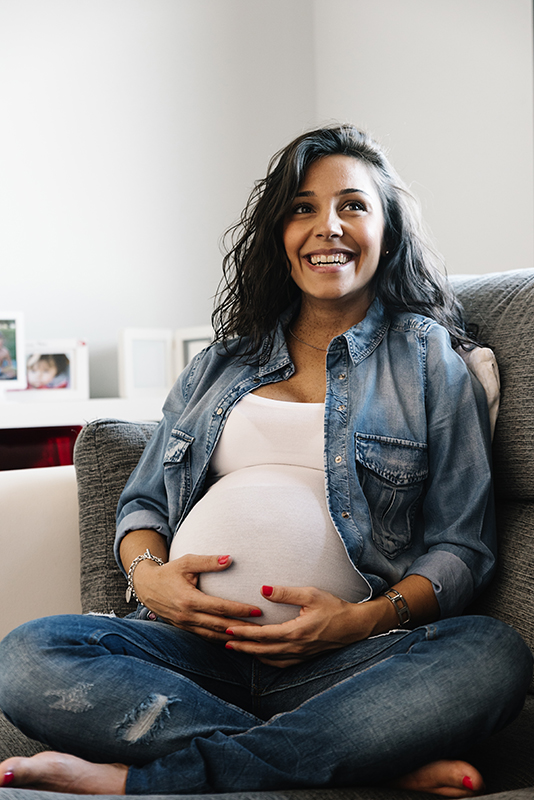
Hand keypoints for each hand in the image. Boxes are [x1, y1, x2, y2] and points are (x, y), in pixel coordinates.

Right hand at [133, 554, 261, 641]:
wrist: (146, 587)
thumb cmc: (169, 571)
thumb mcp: (187, 562)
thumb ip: (208, 561)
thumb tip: (230, 559)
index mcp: (189, 599)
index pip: (219, 607)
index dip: (239, 610)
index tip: (257, 610)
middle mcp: (187, 616)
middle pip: (220, 625)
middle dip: (242, 628)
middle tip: (263, 629)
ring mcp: (185, 625)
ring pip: (213, 635)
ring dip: (234, 638)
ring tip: (253, 638)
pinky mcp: (184, 629)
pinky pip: (205, 637)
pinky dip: (220, 640)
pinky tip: (234, 641)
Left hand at [225, 585, 377, 666]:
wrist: (355, 626)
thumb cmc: (334, 607)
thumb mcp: (311, 594)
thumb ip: (286, 593)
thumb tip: (263, 589)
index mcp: (296, 632)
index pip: (263, 635)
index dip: (245, 632)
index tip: (229, 628)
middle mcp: (296, 647)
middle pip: (262, 650)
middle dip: (242, 646)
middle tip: (225, 641)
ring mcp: (300, 655)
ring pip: (270, 659)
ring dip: (252, 654)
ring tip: (237, 648)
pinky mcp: (305, 657)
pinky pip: (281, 663)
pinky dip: (267, 660)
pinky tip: (260, 655)